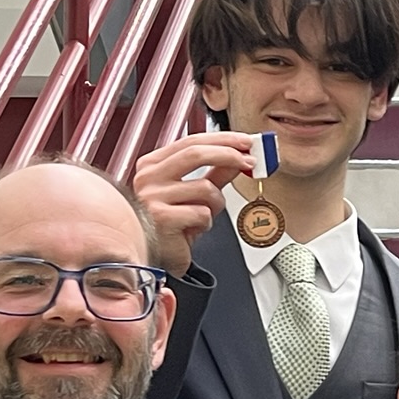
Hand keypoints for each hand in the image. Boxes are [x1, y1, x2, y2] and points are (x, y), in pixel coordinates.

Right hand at [131, 132, 255, 276]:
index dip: (222, 139)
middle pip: (196, 153)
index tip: (245, 141)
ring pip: (204, 188)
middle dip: (229, 155)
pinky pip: (201, 213)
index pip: (191, 141)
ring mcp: (152, 197)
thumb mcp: (196, 195)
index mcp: (152, 165)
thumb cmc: (172, 227)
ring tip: (204, 216)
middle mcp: (148, 178)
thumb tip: (239, 156)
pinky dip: (206, 222)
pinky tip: (193, 229)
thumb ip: (216, 173)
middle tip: (250, 161)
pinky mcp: (161, 219)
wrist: (156, 259)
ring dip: (216, 204)